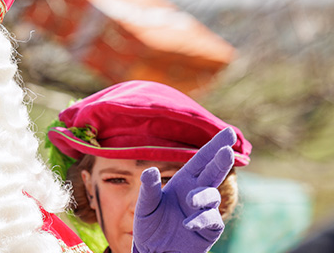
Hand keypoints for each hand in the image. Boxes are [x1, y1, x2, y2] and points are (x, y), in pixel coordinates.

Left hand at [133, 128, 235, 252]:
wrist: (155, 251)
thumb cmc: (150, 226)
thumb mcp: (145, 206)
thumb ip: (148, 189)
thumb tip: (149, 170)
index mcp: (183, 181)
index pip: (201, 160)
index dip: (214, 146)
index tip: (227, 132)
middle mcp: (197, 192)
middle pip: (212, 172)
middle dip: (221, 160)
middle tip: (227, 151)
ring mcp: (205, 210)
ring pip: (211, 195)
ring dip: (203, 196)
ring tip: (191, 200)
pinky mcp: (209, 228)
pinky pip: (210, 220)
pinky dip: (201, 219)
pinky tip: (188, 224)